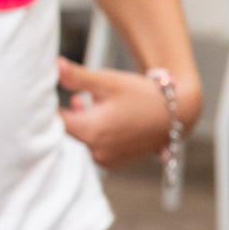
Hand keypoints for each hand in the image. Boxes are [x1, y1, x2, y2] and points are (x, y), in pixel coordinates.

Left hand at [59, 58, 201, 171]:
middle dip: (73, 114)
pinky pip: (96, 148)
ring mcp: (106, 160)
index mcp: (91, 130)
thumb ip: (77, 76)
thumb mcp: (108, 81)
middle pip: (70, 131)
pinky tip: (111, 121)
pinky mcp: (115, 164)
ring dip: (86, 124)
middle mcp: (96, 151)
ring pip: (84, 139)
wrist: (176, 115)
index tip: (53, 95)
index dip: (51, 106)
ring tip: (99, 106)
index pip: (55, 121)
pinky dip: (99, 135)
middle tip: (81, 97)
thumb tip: (54, 65)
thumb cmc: (142, 95)